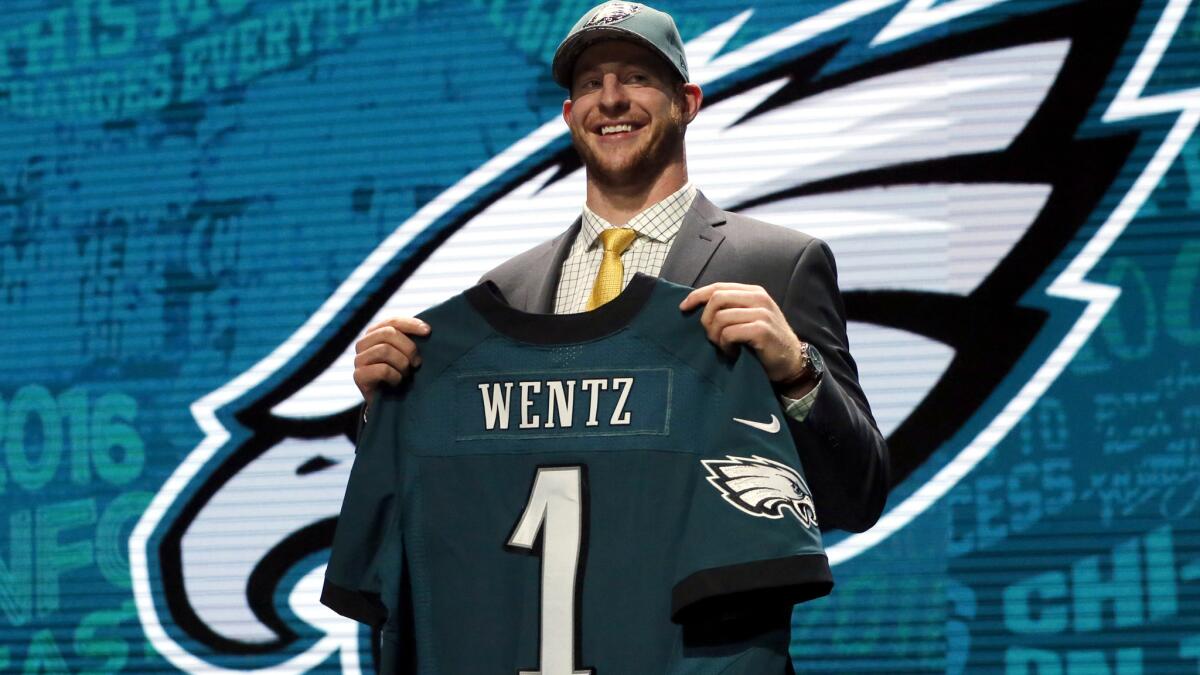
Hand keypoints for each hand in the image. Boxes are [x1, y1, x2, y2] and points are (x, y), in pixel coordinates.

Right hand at [353, 317, 430, 401]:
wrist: (388, 402)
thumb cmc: (400, 373)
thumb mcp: (406, 353)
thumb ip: (410, 339)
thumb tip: (427, 329)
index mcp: (375, 333)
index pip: (393, 321)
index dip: (411, 324)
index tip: (428, 331)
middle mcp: (363, 343)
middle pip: (388, 333)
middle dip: (409, 347)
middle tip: (417, 362)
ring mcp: (359, 359)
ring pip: (385, 350)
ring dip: (402, 363)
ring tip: (406, 373)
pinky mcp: (358, 375)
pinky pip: (382, 369)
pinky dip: (395, 376)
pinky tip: (397, 382)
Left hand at [679, 283, 812, 394]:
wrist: (792, 362)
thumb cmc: (765, 342)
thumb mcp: (749, 318)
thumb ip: (731, 309)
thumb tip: (697, 307)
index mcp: (753, 292)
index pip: (718, 287)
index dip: (697, 296)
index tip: (683, 308)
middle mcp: (758, 298)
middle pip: (716, 298)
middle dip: (706, 319)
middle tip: (711, 337)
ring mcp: (762, 313)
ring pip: (720, 317)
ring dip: (716, 336)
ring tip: (724, 347)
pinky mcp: (762, 330)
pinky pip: (729, 333)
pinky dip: (725, 345)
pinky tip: (733, 352)